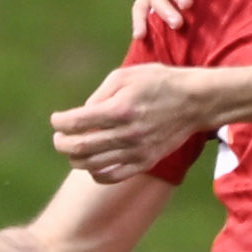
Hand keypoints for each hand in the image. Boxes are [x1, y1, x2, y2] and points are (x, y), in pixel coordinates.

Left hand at [51, 66, 209, 184]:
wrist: (195, 101)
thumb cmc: (159, 82)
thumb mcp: (126, 75)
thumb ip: (100, 94)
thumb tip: (81, 113)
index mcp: (119, 109)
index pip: (77, 122)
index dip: (60, 122)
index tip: (57, 120)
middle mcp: (126, 134)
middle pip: (80, 147)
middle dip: (62, 143)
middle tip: (59, 138)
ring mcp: (136, 151)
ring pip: (92, 165)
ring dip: (75, 159)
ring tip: (73, 149)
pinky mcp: (145, 162)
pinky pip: (112, 176)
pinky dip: (95, 173)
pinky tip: (92, 164)